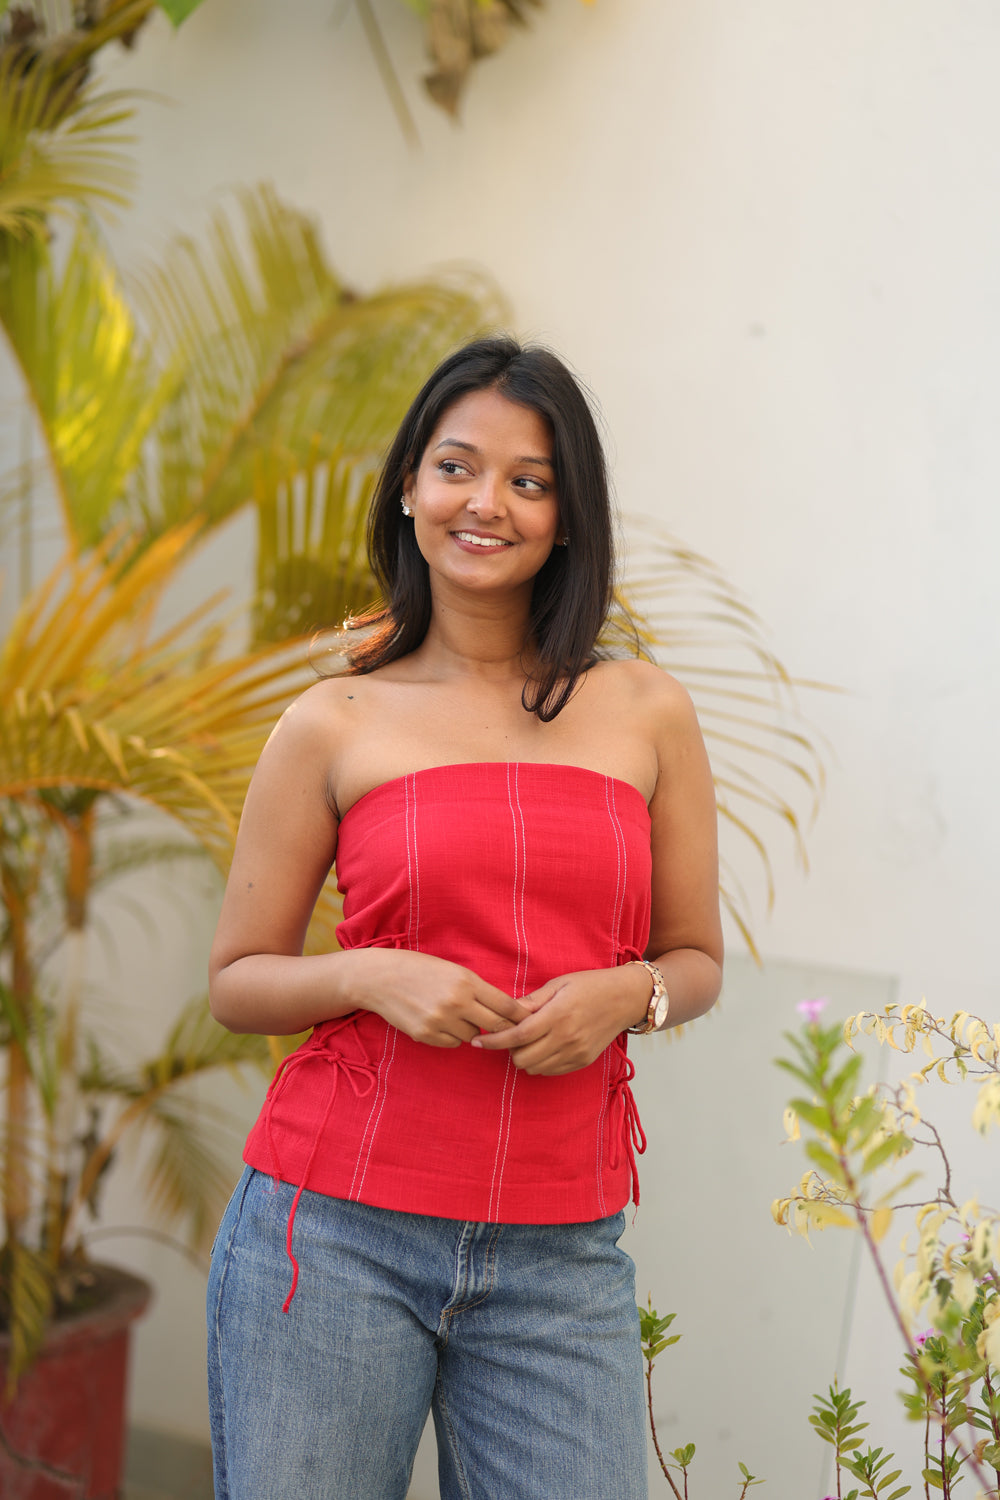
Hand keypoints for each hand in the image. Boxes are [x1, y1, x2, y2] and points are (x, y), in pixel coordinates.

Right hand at [363, 949, 528, 1048]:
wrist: (380, 978)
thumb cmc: (420, 969)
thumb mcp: (453, 970)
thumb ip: (477, 989)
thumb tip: (505, 1011)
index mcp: (466, 981)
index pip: (505, 1005)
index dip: (520, 1016)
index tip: (529, 1021)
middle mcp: (456, 1002)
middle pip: (495, 1025)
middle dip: (502, 1028)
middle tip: (504, 1029)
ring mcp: (440, 1020)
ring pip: (473, 1036)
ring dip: (470, 1030)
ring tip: (454, 1014)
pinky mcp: (426, 1035)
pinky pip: (452, 1043)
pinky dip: (451, 1036)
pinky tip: (438, 1022)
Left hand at [470, 966, 649, 1075]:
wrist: (625, 998)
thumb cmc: (590, 985)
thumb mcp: (559, 984)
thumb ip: (532, 1001)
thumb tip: (506, 1010)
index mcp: (558, 1015)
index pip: (517, 1036)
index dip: (494, 1041)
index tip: (477, 1041)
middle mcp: (566, 1038)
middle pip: (522, 1058)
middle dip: (508, 1050)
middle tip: (509, 1035)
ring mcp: (576, 1052)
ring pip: (534, 1068)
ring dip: (523, 1058)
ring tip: (527, 1041)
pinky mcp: (582, 1061)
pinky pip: (550, 1071)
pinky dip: (539, 1063)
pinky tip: (542, 1047)